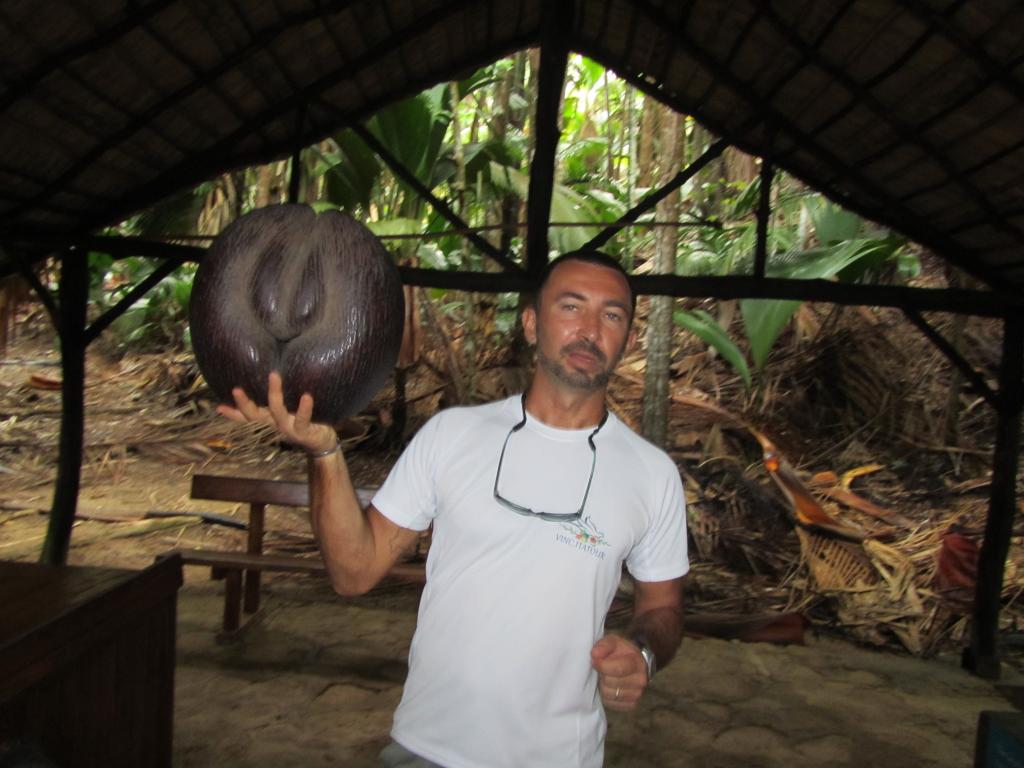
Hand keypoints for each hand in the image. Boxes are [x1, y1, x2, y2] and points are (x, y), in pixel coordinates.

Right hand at [216, 371, 336, 454]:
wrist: (321, 444)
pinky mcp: (303, 431)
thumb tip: (270, 378)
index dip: (232, 414)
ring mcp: (289, 428)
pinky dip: (304, 408)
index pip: (246, 417)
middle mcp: (275, 424)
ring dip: (274, 394)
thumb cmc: (303, 421)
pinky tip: (306, 396)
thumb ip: (277, 401)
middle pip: (255, 416)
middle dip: (244, 404)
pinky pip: (302, 419)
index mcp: (269, 419)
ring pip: (277, 412)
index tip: (218, 407)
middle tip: (236, 389)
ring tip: (274, 375)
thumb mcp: (287, 412)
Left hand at [591, 633, 648, 711]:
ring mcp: (637, 695)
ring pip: (609, 695)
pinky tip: (609, 687)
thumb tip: (594, 655)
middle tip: (601, 669)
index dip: (602, 666)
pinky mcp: (631, 705)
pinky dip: (607, 697)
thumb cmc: (622, 651)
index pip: (618, 669)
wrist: (635, 662)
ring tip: (605, 677)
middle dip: (602, 675)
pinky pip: (611, 704)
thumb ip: (603, 645)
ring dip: (603, 686)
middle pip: (610, 682)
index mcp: (637, 663)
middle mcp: (640, 681)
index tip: (595, 660)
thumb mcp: (613, 641)